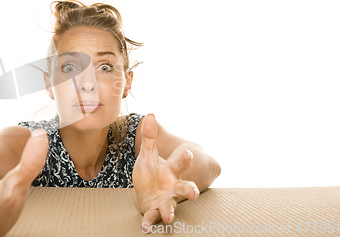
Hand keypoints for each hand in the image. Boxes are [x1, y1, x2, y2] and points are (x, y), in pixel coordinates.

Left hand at [133, 114, 199, 228]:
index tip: (188, 152)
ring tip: (169, 216)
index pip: (180, 163)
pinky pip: (152, 217)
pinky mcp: (155, 210)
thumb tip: (150, 114)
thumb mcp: (148, 154)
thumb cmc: (152, 172)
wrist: (148, 190)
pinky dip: (149, 222)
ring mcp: (165, 200)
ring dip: (170, 211)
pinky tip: (145, 228)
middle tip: (194, 192)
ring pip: (171, 206)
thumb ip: (149, 137)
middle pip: (184, 188)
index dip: (185, 158)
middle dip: (190, 190)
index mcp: (171, 170)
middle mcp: (172, 186)